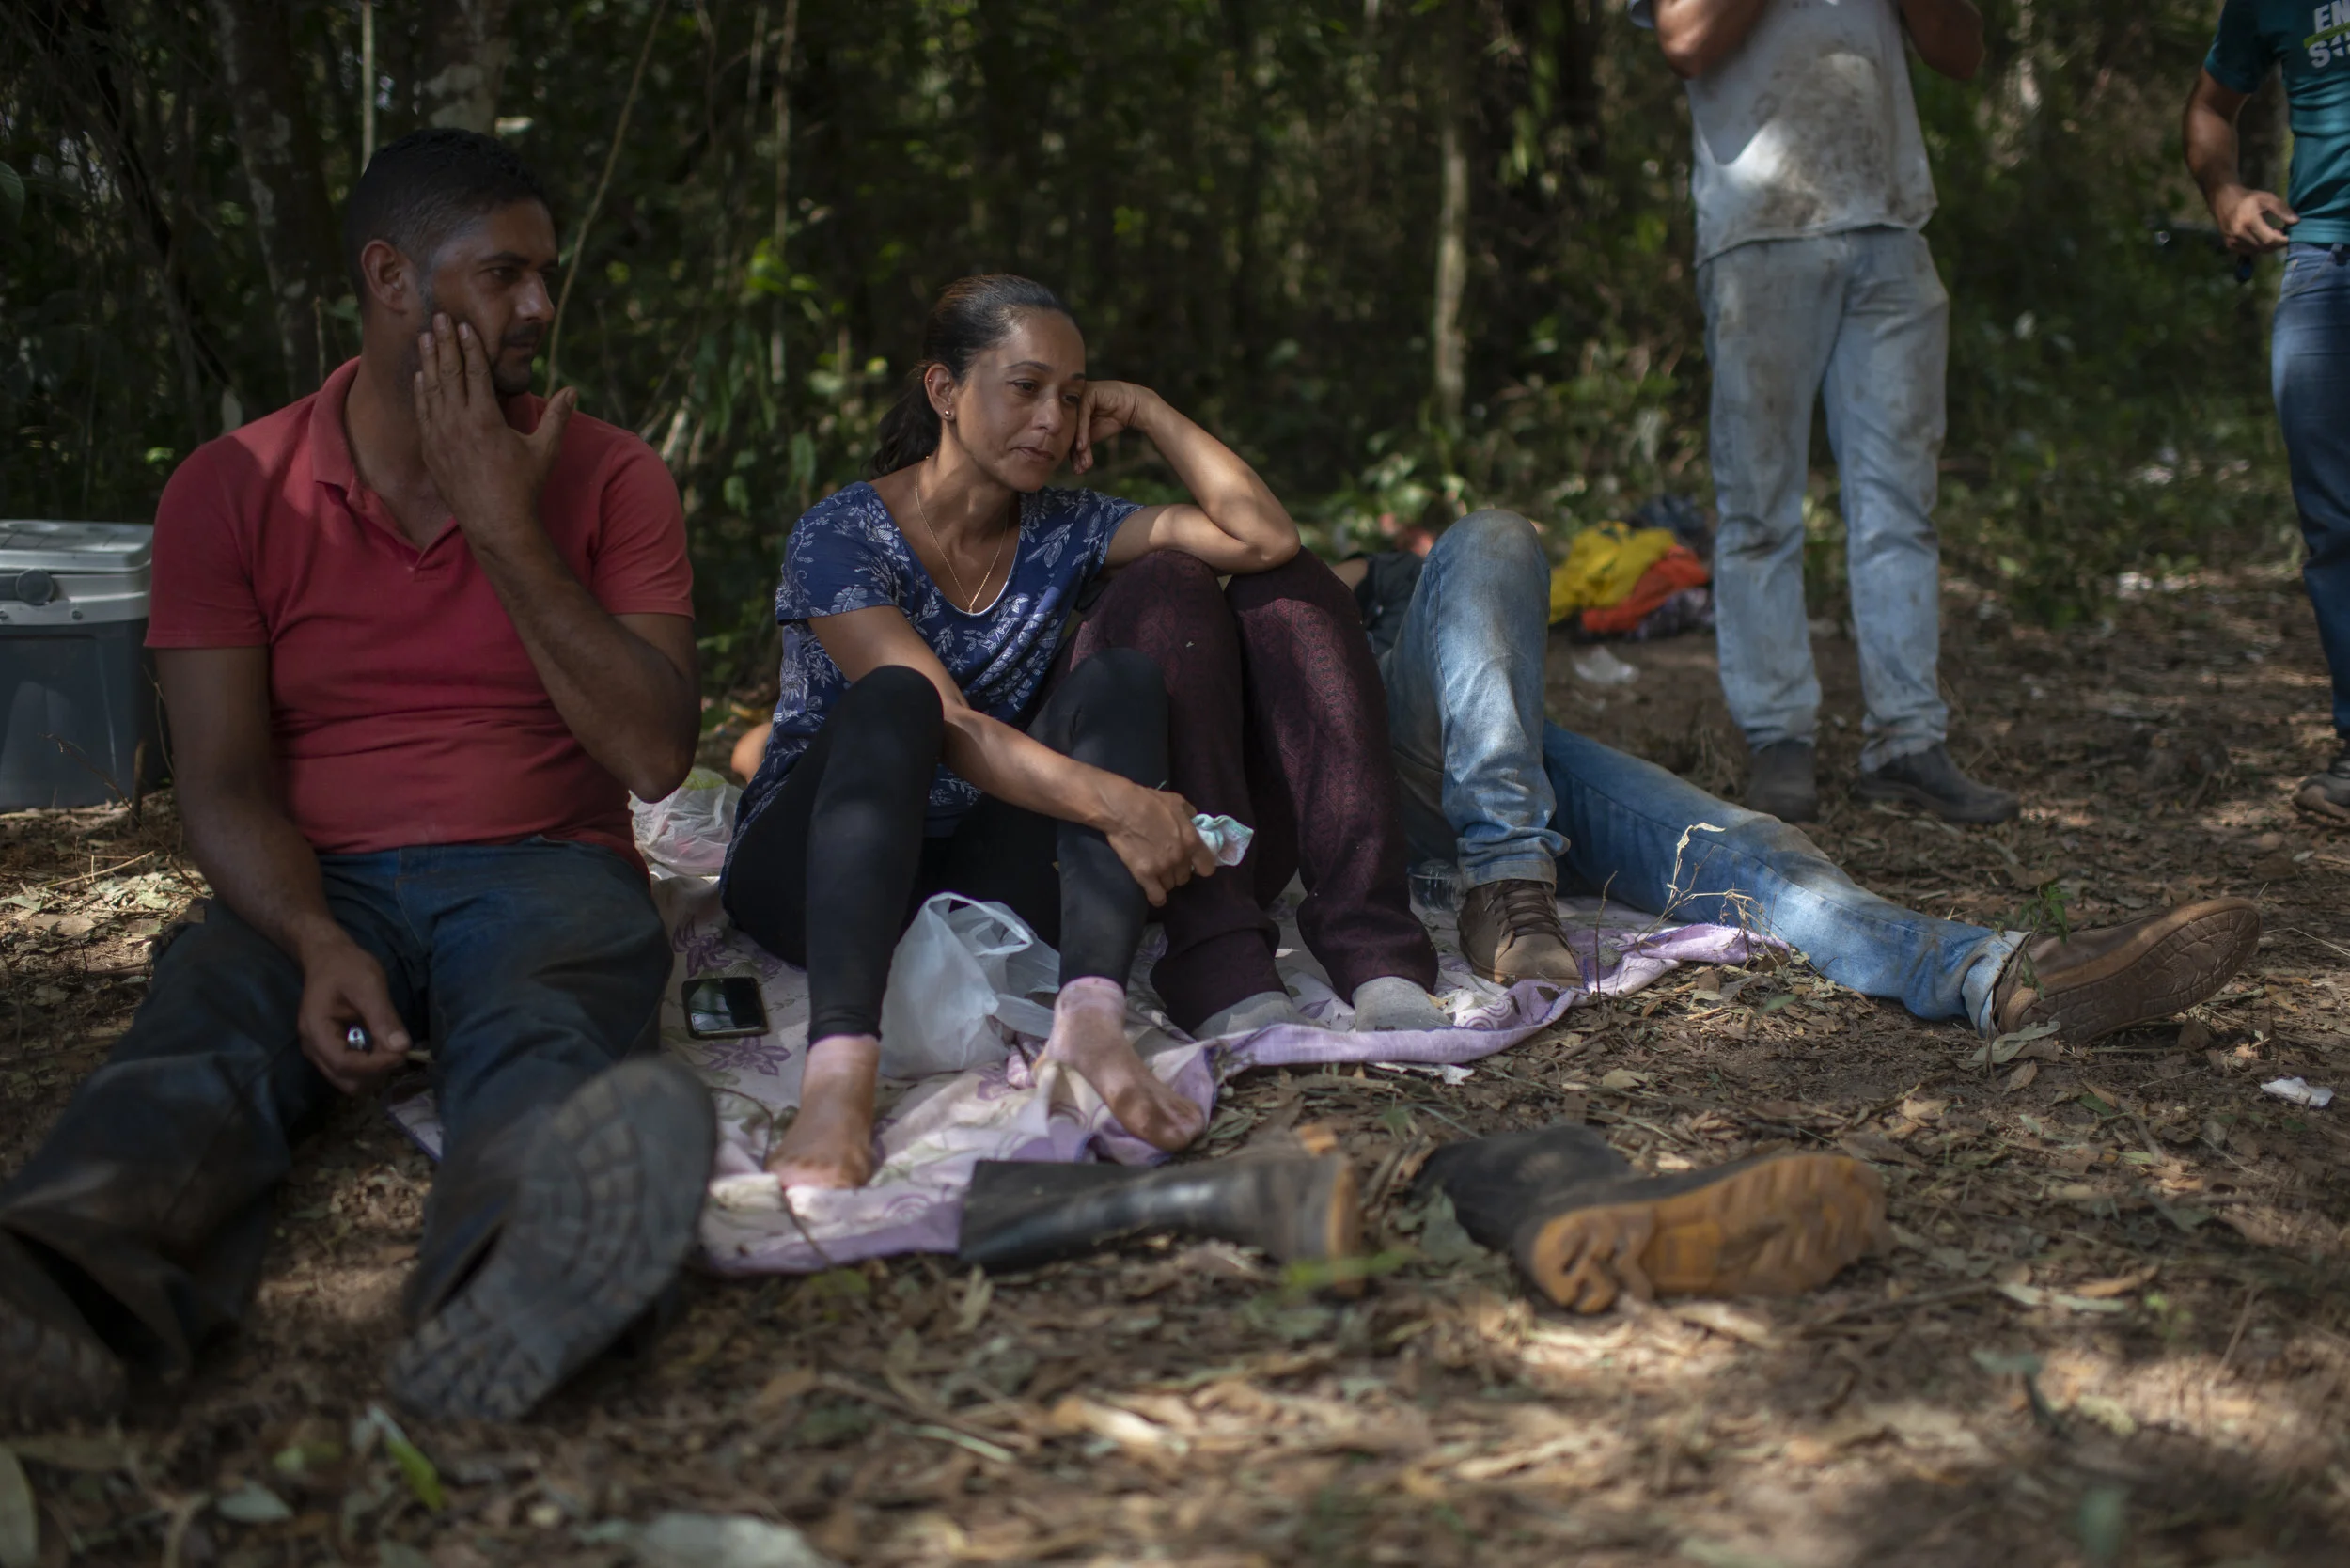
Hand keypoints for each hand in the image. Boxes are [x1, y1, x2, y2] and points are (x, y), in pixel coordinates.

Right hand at [295, 933, 413, 1093]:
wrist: (328, 958)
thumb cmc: (346, 967)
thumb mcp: (369, 985)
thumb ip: (383, 1017)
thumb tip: (402, 1048)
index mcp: (316, 1031)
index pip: (344, 1065)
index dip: (375, 1065)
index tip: (402, 1053)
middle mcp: (313, 1048)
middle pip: (346, 1081)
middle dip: (375, 1072)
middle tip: (397, 1049)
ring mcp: (320, 1052)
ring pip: (349, 1080)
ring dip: (374, 1070)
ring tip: (389, 1044)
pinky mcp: (331, 1051)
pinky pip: (351, 1070)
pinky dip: (370, 1064)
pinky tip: (381, 1043)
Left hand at [412, 313, 574, 550]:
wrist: (496, 524)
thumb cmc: (524, 487)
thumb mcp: (545, 450)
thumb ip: (557, 417)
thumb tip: (572, 392)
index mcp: (485, 418)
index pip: (474, 372)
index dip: (469, 346)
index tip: (463, 325)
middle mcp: (458, 423)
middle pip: (448, 373)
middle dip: (444, 342)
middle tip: (438, 317)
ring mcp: (440, 436)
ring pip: (431, 389)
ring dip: (428, 360)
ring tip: (425, 337)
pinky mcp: (431, 451)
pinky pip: (423, 412)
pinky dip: (421, 391)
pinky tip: (421, 376)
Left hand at [1071, 381, 1163, 474]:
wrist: (1132, 407)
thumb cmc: (1112, 419)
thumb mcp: (1092, 434)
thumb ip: (1080, 443)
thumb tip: (1073, 465)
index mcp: (1067, 412)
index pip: (1066, 435)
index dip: (1072, 455)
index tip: (1078, 470)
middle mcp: (1070, 403)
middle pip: (1069, 431)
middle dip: (1075, 453)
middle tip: (1079, 470)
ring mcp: (1078, 397)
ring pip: (1074, 426)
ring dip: (1078, 447)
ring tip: (1083, 463)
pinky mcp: (1087, 393)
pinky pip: (1082, 416)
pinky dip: (1082, 433)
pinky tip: (1083, 447)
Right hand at [1101, 782, 1218, 905]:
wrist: (1122, 808)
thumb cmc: (1150, 801)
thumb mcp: (1177, 801)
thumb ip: (1190, 815)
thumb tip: (1195, 823)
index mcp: (1191, 841)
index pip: (1207, 867)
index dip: (1201, 866)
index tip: (1194, 863)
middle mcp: (1180, 858)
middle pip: (1185, 877)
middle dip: (1178, 871)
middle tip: (1169, 863)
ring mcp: (1163, 868)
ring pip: (1171, 885)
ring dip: (1165, 880)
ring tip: (1157, 872)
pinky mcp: (1145, 875)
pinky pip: (1157, 897)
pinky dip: (1157, 897)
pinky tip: (1154, 892)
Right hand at [2214, 186, 2297, 252]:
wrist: (2223, 201)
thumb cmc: (2248, 199)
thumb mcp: (2267, 198)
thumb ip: (2282, 209)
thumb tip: (2296, 222)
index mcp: (2249, 221)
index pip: (2269, 239)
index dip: (2281, 240)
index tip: (2288, 235)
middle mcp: (2239, 234)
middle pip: (2263, 247)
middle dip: (2276, 244)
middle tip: (2281, 235)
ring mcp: (2232, 241)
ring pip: (2256, 251)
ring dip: (2267, 247)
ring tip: (2271, 236)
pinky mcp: (2229, 245)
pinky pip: (2248, 252)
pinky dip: (2257, 248)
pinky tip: (2260, 239)